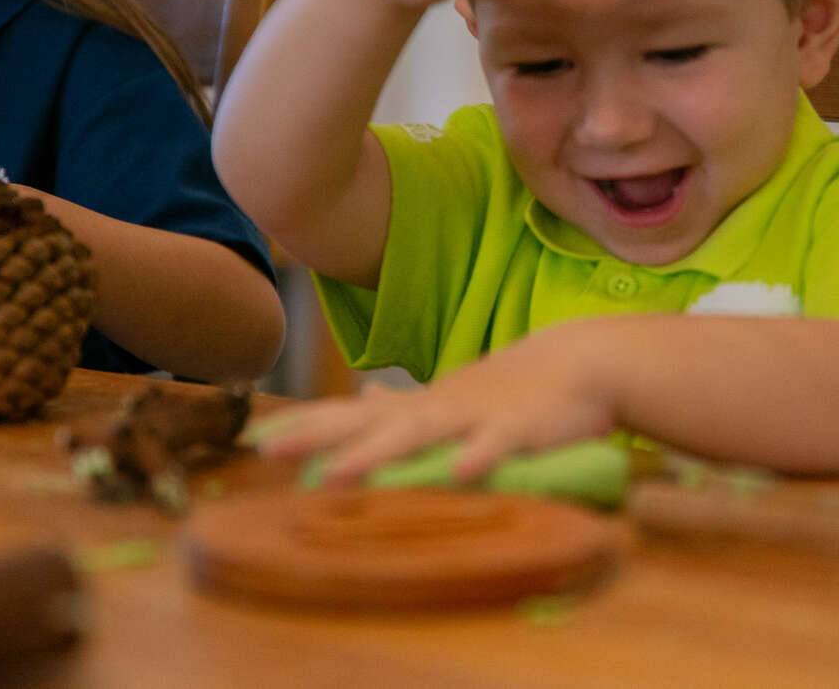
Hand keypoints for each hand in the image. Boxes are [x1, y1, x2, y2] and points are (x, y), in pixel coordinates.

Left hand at [244, 326, 616, 483]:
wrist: (583, 361)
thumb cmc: (514, 390)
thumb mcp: (453, 401)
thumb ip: (406, 411)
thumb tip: (361, 406)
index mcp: (422, 408)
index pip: (352, 415)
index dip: (306, 428)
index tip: (255, 443)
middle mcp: (439, 409)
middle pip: (370, 423)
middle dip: (320, 438)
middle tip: (269, 454)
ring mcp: (478, 416)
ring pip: (421, 434)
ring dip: (378, 454)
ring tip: (337, 476)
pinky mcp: (523, 429)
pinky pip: (498, 445)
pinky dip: (478, 458)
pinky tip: (460, 476)